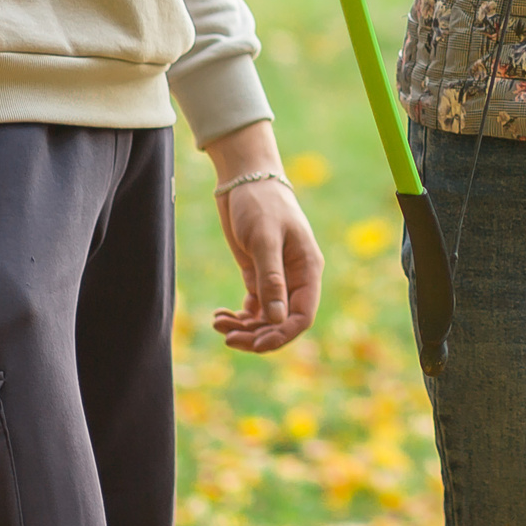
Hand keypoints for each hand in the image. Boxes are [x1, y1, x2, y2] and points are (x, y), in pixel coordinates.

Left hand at [204, 122, 323, 353]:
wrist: (245, 179)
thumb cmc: (260, 203)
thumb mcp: (265, 239)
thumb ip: (271, 279)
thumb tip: (276, 319)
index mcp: (307, 270)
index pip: (302, 316)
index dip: (282, 335)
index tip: (256, 345)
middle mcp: (295, 278)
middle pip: (281, 322)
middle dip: (257, 335)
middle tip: (228, 338)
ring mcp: (276, 278)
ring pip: (265, 319)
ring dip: (244, 328)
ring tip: (218, 324)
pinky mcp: (257, 274)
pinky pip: (253, 307)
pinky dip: (238, 316)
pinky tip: (219, 316)